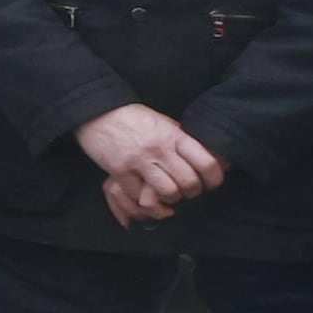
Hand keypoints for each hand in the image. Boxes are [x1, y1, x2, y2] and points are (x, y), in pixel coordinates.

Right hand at [76, 103, 224, 227]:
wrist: (98, 112)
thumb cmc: (134, 118)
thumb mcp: (164, 123)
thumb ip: (182, 139)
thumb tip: (210, 156)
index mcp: (174, 135)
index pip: (206, 163)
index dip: (214, 178)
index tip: (210, 183)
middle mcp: (159, 148)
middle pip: (188, 182)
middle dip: (192, 192)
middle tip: (188, 191)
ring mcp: (138, 160)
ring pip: (168, 192)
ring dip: (171, 198)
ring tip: (168, 195)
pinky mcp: (119, 171)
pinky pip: (139, 195)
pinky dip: (145, 200)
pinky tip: (147, 195)